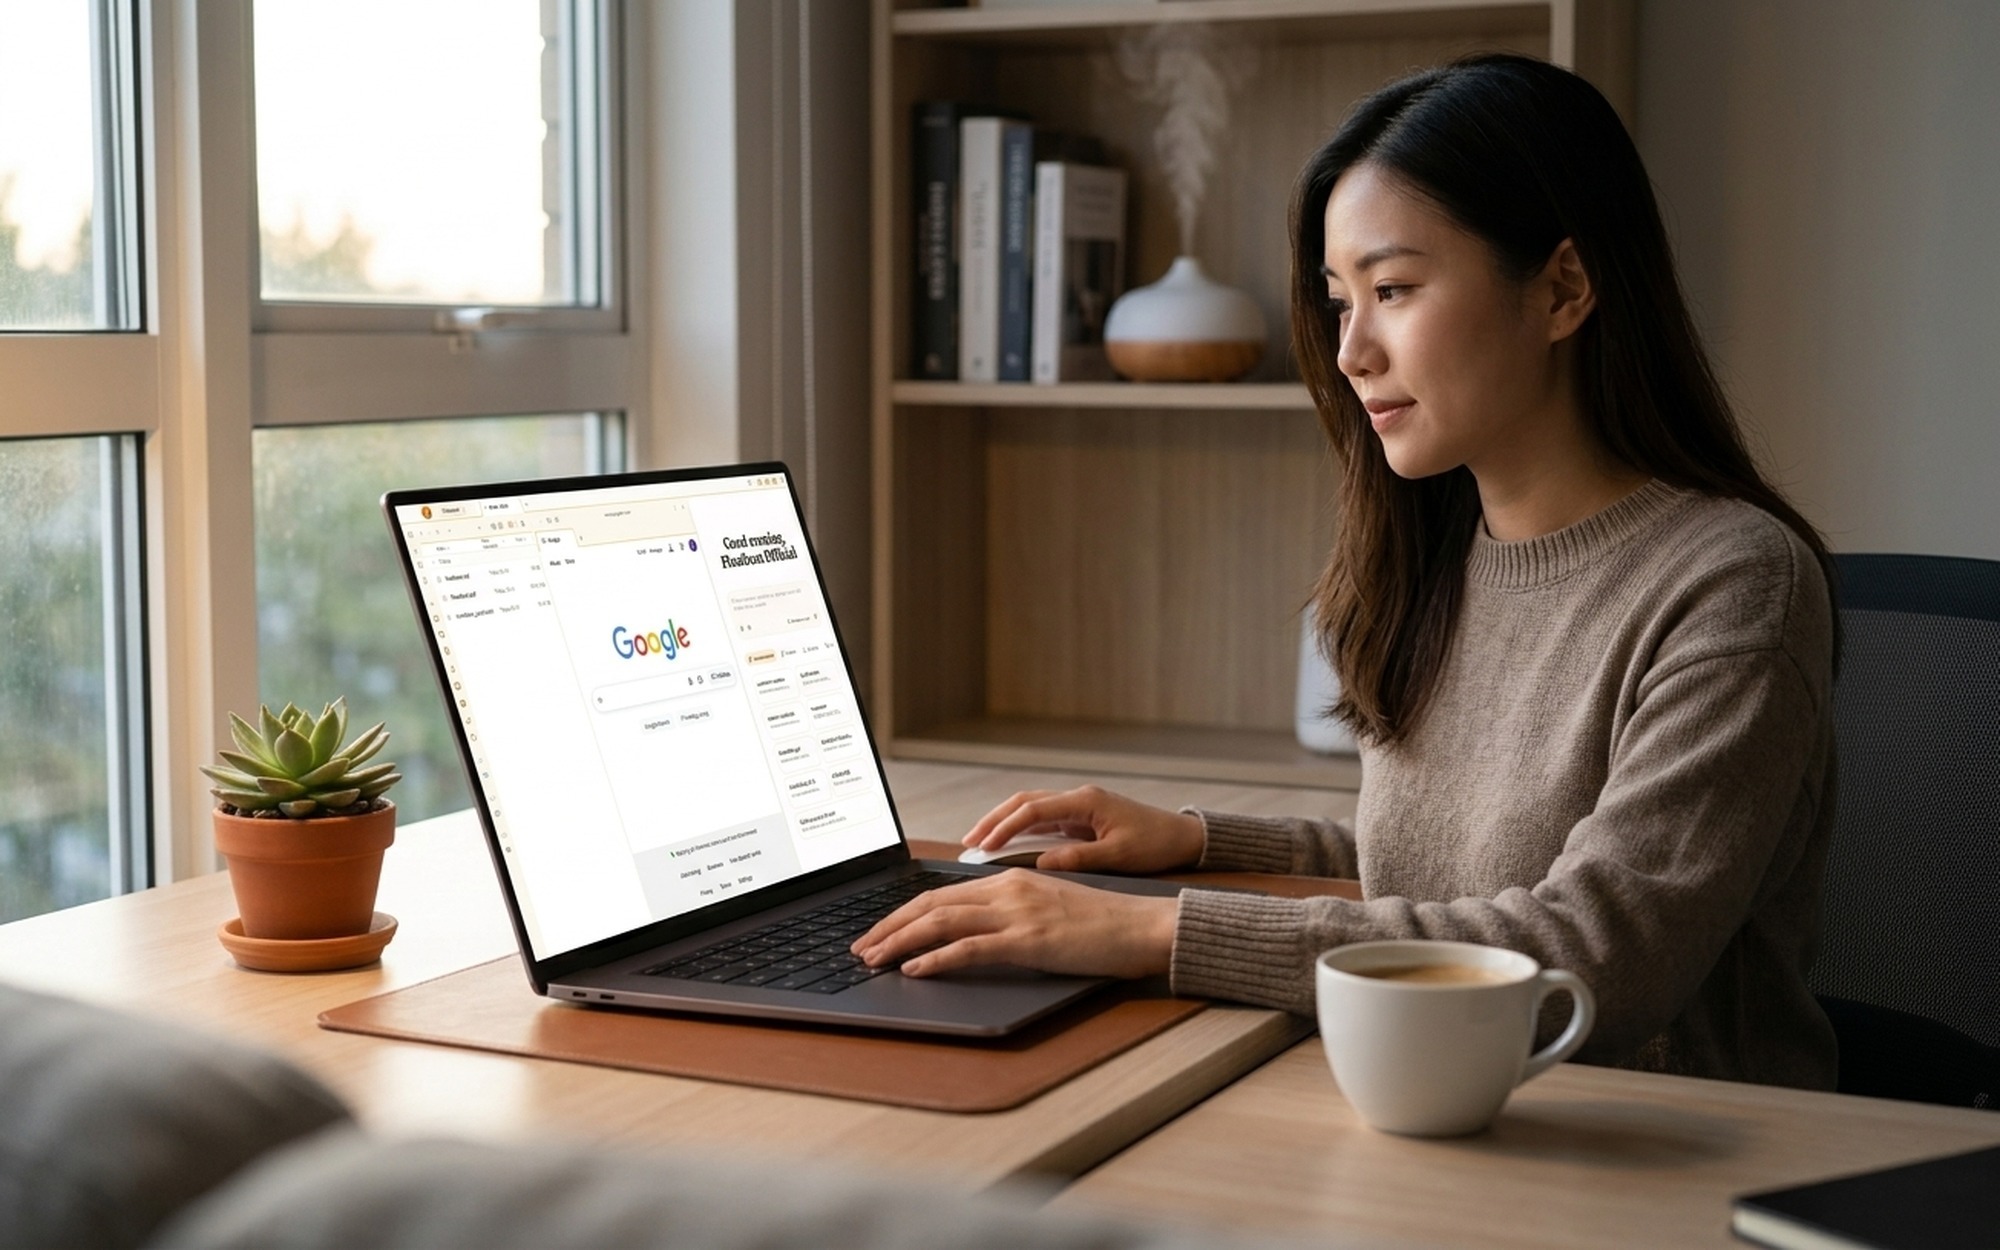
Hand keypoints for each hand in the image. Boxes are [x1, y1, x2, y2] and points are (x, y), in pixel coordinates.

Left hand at [852, 871, 1176, 979]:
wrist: (1142, 926)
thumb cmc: (1101, 924)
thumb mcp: (1047, 909)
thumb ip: (1008, 914)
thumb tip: (970, 933)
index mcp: (1009, 879)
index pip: (940, 893)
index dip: (902, 913)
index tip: (878, 931)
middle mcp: (1007, 889)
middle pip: (930, 904)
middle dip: (888, 926)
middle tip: (860, 948)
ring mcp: (1017, 913)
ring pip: (940, 922)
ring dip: (899, 942)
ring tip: (873, 959)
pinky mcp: (1028, 940)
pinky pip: (969, 948)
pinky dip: (935, 959)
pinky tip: (914, 970)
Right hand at [961, 784, 1205, 874]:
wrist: (1183, 838)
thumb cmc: (1156, 844)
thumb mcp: (1119, 855)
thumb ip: (1080, 858)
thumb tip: (1042, 864)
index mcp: (1086, 802)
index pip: (1033, 809)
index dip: (1004, 827)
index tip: (982, 846)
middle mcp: (1078, 799)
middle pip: (1023, 803)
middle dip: (993, 821)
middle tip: (967, 844)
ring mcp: (1078, 808)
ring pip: (1030, 810)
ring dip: (1003, 824)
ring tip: (977, 846)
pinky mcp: (1080, 820)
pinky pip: (1042, 822)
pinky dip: (1020, 832)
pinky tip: (1004, 849)